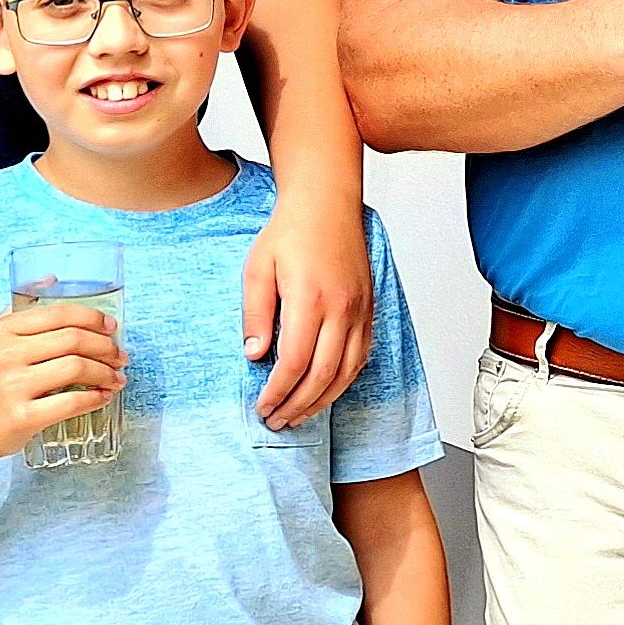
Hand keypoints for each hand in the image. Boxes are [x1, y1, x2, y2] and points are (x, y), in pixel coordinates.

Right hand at [0, 303, 123, 464]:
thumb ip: (23, 308)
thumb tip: (54, 278)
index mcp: (3, 330)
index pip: (60, 314)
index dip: (93, 318)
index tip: (112, 327)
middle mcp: (6, 354)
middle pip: (73, 340)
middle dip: (106, 347)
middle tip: (120, 356)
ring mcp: (13, 386)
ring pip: (76, 368)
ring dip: (105, 373)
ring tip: (116, 378)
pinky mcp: (22, 417)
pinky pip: (70, 402)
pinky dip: (94, 398)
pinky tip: (102, 396)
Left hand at [246, 200, 373, 426]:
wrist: (327, 203)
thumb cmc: (290, 231)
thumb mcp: (258, 268)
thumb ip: (255, 315)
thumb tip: (256, 356)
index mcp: (310, 299)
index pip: (295, 362)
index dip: (278, 391)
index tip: (262, 406)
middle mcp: (341, 309)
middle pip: (323, 374)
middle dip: (298, 405)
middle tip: (277, 421)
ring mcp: (359, 310)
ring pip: (347, 371)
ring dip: (322, 400)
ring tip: (299, 415)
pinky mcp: (368, 309)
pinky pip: (361, 356)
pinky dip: (343, 380)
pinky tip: (326, 390)